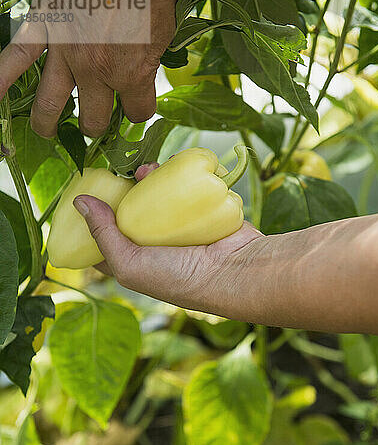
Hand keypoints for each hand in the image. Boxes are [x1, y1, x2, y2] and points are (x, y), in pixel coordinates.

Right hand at [0, 0, 193, 137]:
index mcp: (132, 73)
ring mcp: (66, 51)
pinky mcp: (45, 25)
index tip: (140, 103)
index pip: (138, 113)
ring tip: (49, 131)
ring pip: (52, 103)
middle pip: (93, 119)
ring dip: (50, 123)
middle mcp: (96, 71)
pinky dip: (2, 78)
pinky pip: (17, 56)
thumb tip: (146, 70)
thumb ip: (152, 60)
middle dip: (98, 122)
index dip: (140, 109)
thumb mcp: (167, 32)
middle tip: (98, 118)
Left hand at [74, 162, 377, 334]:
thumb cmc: (177, 277)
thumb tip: (79, 201)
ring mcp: (176, 227)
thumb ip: (102, 233)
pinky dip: (168, 176)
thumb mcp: (128, 263)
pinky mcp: (197, 210)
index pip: (103, 241)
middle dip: (117, 193)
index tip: (80, 195)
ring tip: (136, 168)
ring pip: (152, 198)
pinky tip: (157, 167)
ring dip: (142, 181)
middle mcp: (154, 245)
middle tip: (107, 173)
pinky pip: (177, 188)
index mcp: (135, 263)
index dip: (89, 221)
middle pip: (128, 213)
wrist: (232, 270)